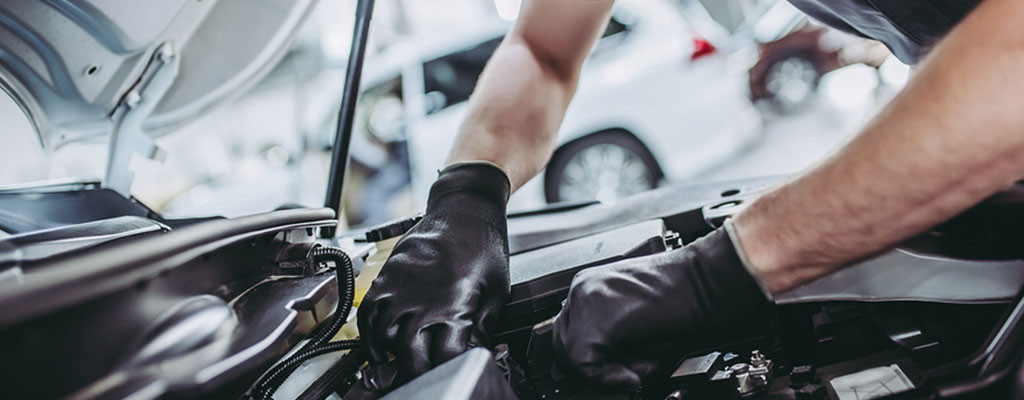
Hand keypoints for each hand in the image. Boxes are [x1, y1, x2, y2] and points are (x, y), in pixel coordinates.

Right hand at [357, 163, 511, 380]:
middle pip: (410, 355)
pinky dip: (369, 335)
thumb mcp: (496, 291)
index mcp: (455, 306)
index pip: (444, 358)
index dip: (448, 369)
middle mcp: (423, 300)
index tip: (453, 370)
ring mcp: (400, 288)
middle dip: (417, 372)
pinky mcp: (387, 277)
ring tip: (401, 364)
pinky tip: (379, 345)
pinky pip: (368, 313)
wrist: (464, 208)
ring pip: (384, 337)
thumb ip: (483, 327)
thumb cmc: (484, 245)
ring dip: (392, 356)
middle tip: (423, 377)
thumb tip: (477, 352)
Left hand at [552, 226, 774, 390]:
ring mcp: (587, 300)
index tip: (613, 369)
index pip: (566, 331)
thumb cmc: (684, 300)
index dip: (588, 358)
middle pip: (562, 344)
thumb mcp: (636, 320)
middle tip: (628, 371)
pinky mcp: (597, 318)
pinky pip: (585, 364)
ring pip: (571, 356)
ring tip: (641, 363)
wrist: (709, 283)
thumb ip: (609, 340)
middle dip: (592, 367)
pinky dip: (610, 377)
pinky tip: (637, 371)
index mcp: (590, 285)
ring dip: (604, 371)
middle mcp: (582, 288)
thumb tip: (591, 370)